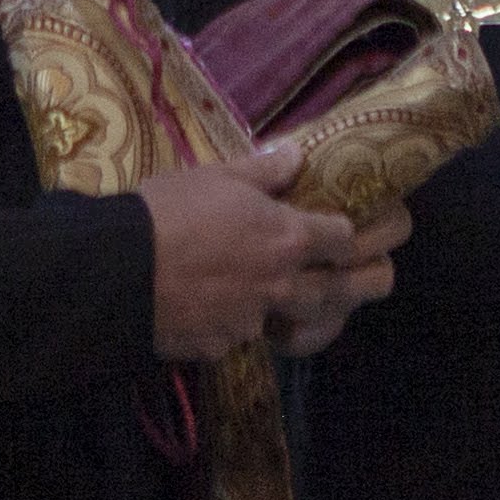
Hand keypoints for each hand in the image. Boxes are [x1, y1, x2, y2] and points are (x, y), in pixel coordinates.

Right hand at [139, 139, 402, 360]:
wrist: (118, 270)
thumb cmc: (168, 210)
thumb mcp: (214, 175)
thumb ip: (263, 169)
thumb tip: (297, 153)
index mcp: (287, 236)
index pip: (344, 235)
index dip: (353, 231)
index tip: (352, 227)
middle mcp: (283, 283)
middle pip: (347, 290)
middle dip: (372, 280)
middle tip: (382, 275)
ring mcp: (256, 320)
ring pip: (305, 324)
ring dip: (317, 314)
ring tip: (316, 306)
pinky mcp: (224, 346)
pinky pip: (248, 339)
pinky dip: (248, 328)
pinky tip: (234, 316)